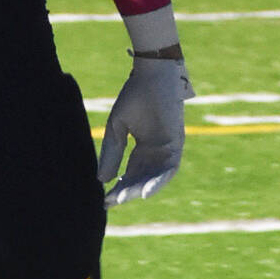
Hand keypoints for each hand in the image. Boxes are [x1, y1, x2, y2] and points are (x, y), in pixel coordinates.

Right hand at [98, 52, 192, 203]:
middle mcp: (156, 152)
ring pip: (155, 178)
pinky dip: (159, 181)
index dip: (118, 188)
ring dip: (141, 190)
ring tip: (125, 199)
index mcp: (142, 148)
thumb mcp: (117, 128)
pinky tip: (145, 192)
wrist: (152, 76)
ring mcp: (168, 149)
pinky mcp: (177, 144)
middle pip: (141, 179)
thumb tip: (102, 180)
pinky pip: (170, 169)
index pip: (130, 174)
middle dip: (127, 192)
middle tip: (111, 202)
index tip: (105, 201)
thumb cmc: (135, 96)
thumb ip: (111, 153)